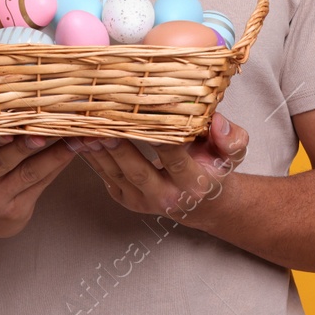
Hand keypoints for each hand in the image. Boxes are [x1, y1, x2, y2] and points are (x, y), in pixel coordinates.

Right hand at [0, 104, 75, 238]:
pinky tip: (73, 150)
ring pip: (27, 173)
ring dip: (54, 154)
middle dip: (28, 143)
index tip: (10, 128)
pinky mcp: (14, 212)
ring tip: (75, 137)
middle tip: (50, 126)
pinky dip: (58, 165)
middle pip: (3, 160)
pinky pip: (40, 185)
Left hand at [70, 111, 249, 228]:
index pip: (173, 157)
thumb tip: (216, 122)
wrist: (204, 202)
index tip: (143, 113)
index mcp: (194, 183)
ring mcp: (142, 201)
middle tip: (99, 120)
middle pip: (136, 169)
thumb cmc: (216, 167)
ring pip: (115, 174)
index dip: (158, 137)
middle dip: (117, 145)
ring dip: (97, 150)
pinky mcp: (125, 199)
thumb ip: (231, 137)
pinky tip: (80, 136)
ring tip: (82, 125)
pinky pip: (105, 177)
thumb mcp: (234, 152)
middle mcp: (167, 197)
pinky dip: (91, 156)